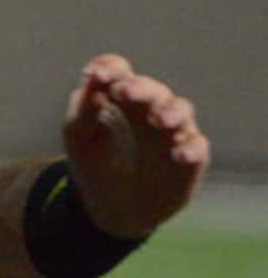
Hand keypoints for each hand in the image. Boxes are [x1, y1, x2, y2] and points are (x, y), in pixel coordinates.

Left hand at [61, 53, 209, 237]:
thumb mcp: (79, 137)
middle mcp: (150, 110)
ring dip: (171, 112)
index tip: (97, 75)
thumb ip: (83, 108)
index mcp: (121, 99)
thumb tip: (90, 78)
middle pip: (153, 89)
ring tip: (158, 119)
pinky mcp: (189, 161)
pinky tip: (178, 153)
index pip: (121, 72)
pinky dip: (191, 148)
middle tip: (123, 91)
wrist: (110, 209)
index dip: (111, 68)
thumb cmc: (93, 164)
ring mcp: (173, 134)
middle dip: (140, 88)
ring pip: (181, 110)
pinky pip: (198, 148)